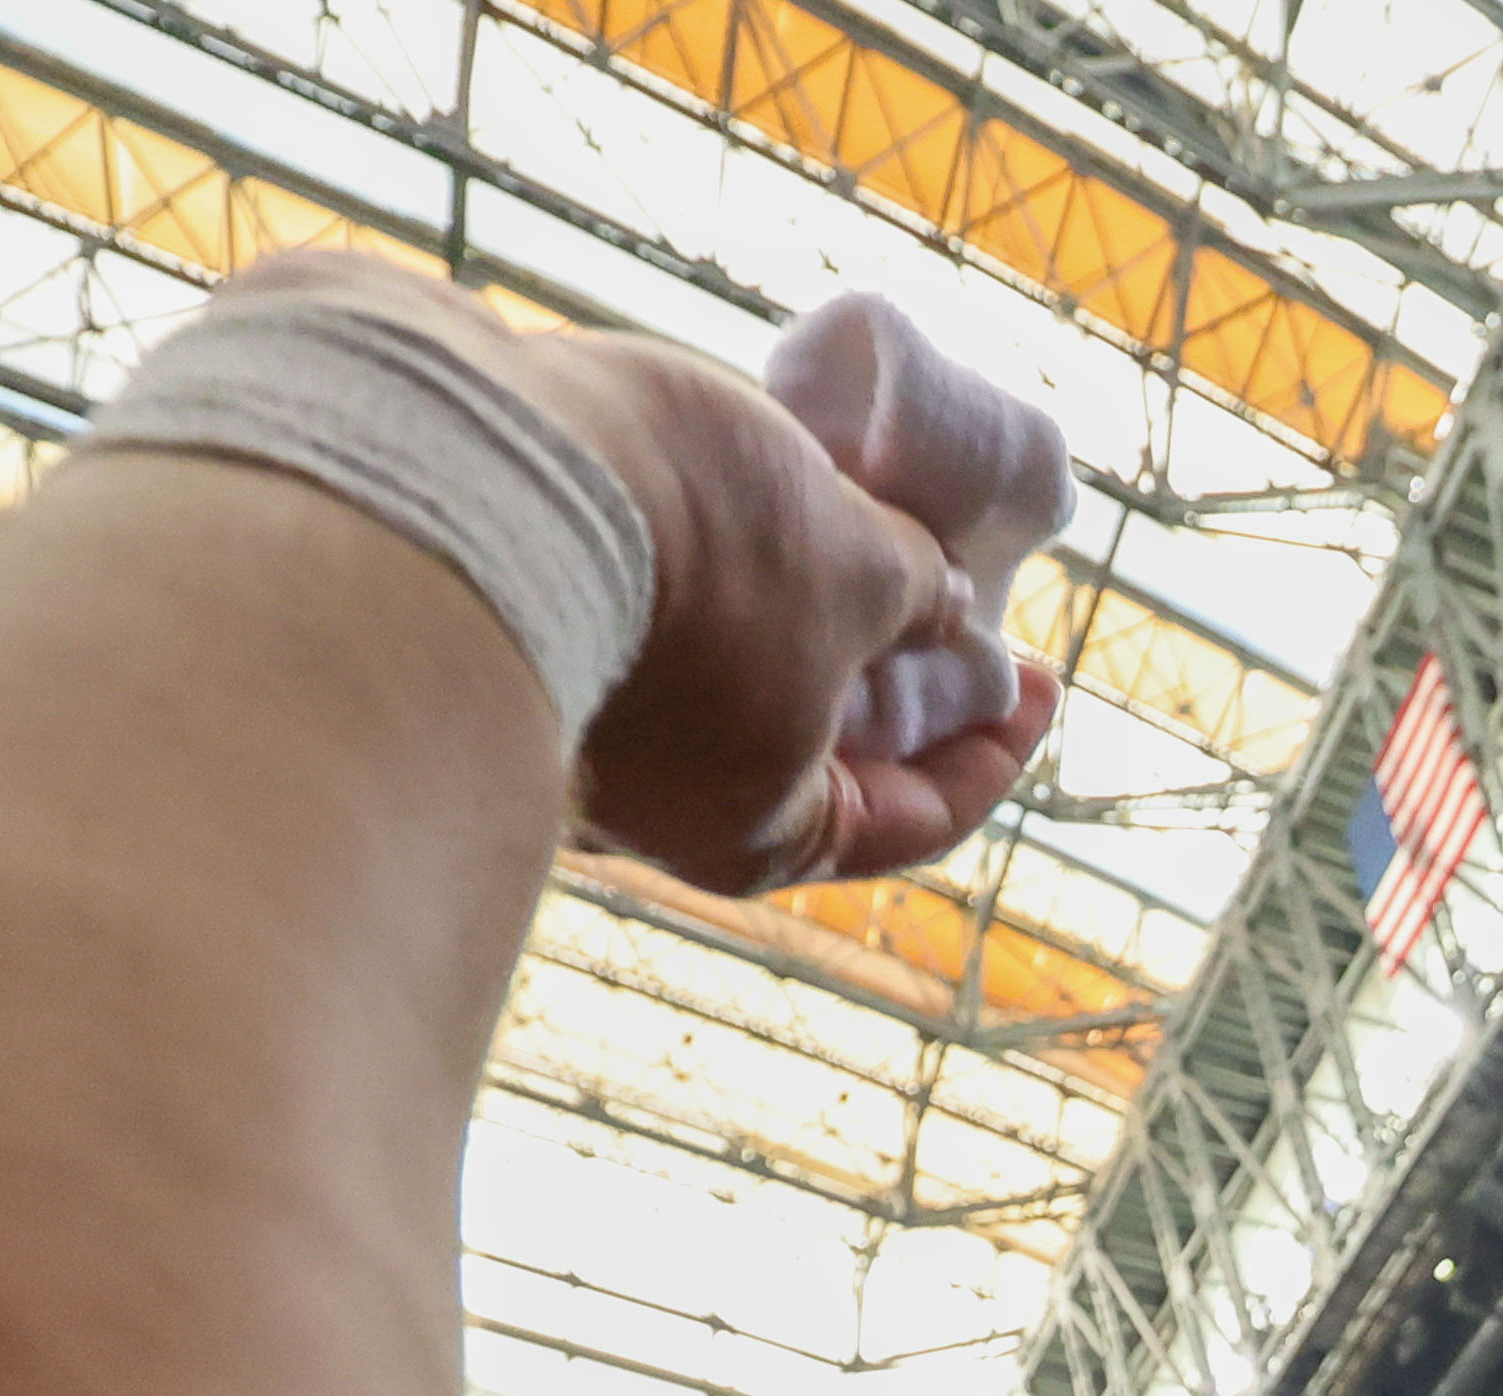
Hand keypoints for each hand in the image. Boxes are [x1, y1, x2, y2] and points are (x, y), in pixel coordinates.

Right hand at [227, 258, 1063, 886]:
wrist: (459, 458)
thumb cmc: (688, 549)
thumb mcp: (856, 570)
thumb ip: (919, 599)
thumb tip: (950, 618)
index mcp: (756, 831)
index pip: (908, 820)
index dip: (995, 752)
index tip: (1044, 678)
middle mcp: (666, 793)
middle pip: (819, 746)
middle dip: (898, 671)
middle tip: (962, 592)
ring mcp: (595, 704)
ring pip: (736, 663)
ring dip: (807, 597)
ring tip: (867, 511)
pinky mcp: (543, 603)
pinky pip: (666, 597)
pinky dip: (726, 557)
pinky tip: (766, 480)